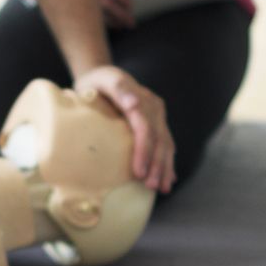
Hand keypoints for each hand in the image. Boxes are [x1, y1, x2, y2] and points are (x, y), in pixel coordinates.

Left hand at [72, 64, 174, 193]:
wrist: (102, 76)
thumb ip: (119, 89)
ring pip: (166, 145)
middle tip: (150, 187)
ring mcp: (158, 117)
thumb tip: (134, 102)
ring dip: (164, 168)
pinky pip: (165, 146)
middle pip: (159, 140)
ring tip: (162, 189)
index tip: (138, 173)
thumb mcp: (104, 80)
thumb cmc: (98, 82)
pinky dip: (167, 163)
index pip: (146, 130)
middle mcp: (155, 108)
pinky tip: (168, 180)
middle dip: (157, 165)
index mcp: (143, 100)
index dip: (144, 152)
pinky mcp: (157, 124)